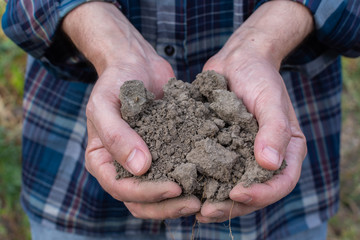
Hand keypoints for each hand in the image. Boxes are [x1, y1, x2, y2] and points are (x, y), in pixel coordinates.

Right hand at [62, 2, 200, 218]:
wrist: (136, 63)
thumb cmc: (115, 81)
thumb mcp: (105, 104)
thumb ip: (116, 135)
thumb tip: (140, 168)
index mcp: (103, 161)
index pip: (121, 188)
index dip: (146, 194)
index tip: (174, 188)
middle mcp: (123, 167)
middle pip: (141, 201)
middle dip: (167, 206)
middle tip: (196, 203)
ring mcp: (144, 161)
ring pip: (159, 194)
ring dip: (180, 200)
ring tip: (205, 198)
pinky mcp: (164, 152)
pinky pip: (175, 171)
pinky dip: (190, 179)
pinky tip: (211, 177)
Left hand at [196, 1, 311, 222]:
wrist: (237, 60)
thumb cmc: (259, 76)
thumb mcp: (270, 99)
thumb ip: (275, 130)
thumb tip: (269, 163)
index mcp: (285, 150)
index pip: (281, 182)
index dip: (262, 194)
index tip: (238, 194)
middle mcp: (263, 158)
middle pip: (253, 192)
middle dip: (231, 205)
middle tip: (206, 212)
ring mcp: (241, 155)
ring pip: (230, 185)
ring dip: (213, 199)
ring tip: (191, 207)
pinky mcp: (220, 148)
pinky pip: (212, 169)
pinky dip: (200, 180)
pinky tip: (181, 185)